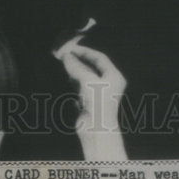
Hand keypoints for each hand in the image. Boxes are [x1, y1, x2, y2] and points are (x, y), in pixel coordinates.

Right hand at [60, 45, 127, 159]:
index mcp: (114, 76)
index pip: (100, 58)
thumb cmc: (98, 102)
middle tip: (65, 55)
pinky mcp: (89, 103)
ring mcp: (98, 94)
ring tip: (64, 64)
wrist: (96, 130)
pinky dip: (74, 82)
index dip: (86, 51)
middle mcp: (108, 84)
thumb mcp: (87, 80)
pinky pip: (81, 88)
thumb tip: (66, 56)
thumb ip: (76, 67)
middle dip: (79, 61)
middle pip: (92, 68)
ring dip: (75, 71)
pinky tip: (67, 79)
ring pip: (85, 78)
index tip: (72, 48)